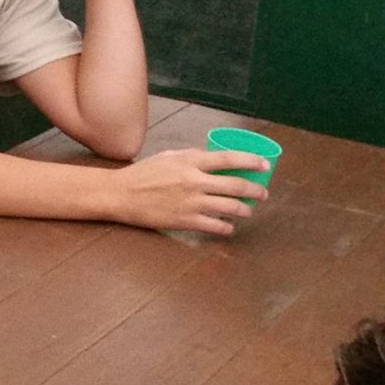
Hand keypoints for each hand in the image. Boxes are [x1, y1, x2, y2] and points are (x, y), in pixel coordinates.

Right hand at [105, 147, 268, 235]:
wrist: (120, 195)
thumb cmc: (142, 174)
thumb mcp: (167, 157)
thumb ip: (191, 156)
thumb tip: (212, 158)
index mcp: (190, 162)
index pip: (229, 159)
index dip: (252, 161)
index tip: (264, 165)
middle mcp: (194, 181)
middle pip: (237, 185)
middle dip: (256, 190)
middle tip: (263, 193)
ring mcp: (191, 202)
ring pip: (231, 207)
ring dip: (246, 210)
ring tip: (248, 210)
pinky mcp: (185, 220)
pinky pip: (216, 226)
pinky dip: (227, 227)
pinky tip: (228, 227)